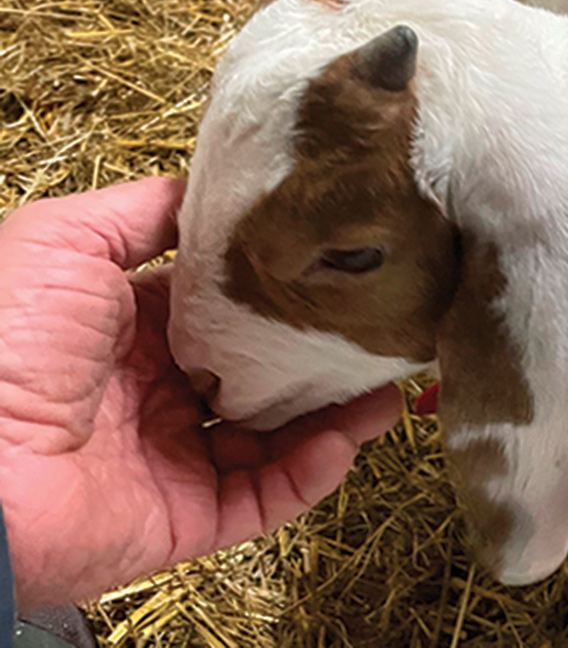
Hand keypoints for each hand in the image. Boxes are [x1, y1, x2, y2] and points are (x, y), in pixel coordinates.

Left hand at [0, 177, 401, 609]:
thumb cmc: (2, 340)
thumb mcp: (64, 240)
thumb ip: (145, 214)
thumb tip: (214, 191)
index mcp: (130, 330)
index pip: (228, 311)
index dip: (282, 294)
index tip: (340, 273)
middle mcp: (156, 394)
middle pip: (264, 377)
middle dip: (324, 359)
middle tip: (381, 337)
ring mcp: (170, 460)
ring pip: (276, 441)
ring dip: (336, 419)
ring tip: (387, 394)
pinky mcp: (181, 518)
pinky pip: (262, 500)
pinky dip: (309, 475)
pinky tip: (344, 441)